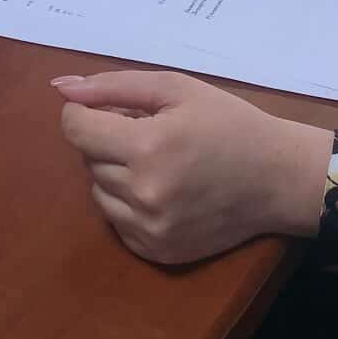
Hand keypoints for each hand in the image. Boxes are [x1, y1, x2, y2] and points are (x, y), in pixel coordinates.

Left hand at [54, 68, 333, 266]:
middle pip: (88, 159)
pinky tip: (163, 190)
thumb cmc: (229, 124)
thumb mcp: (177, 88)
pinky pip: (117, 222)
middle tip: (149, 132)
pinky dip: (128, 204)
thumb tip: (61, 87)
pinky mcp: (155, 252)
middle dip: (108, 141)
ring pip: (98, 193)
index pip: (77, 130)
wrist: (276, 178)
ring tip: (157, 162)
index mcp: (148, 146)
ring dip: (115, 173)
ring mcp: (148, 228)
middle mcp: (142, 193)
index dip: (84, 113)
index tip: (110, 109)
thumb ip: (114, 86)